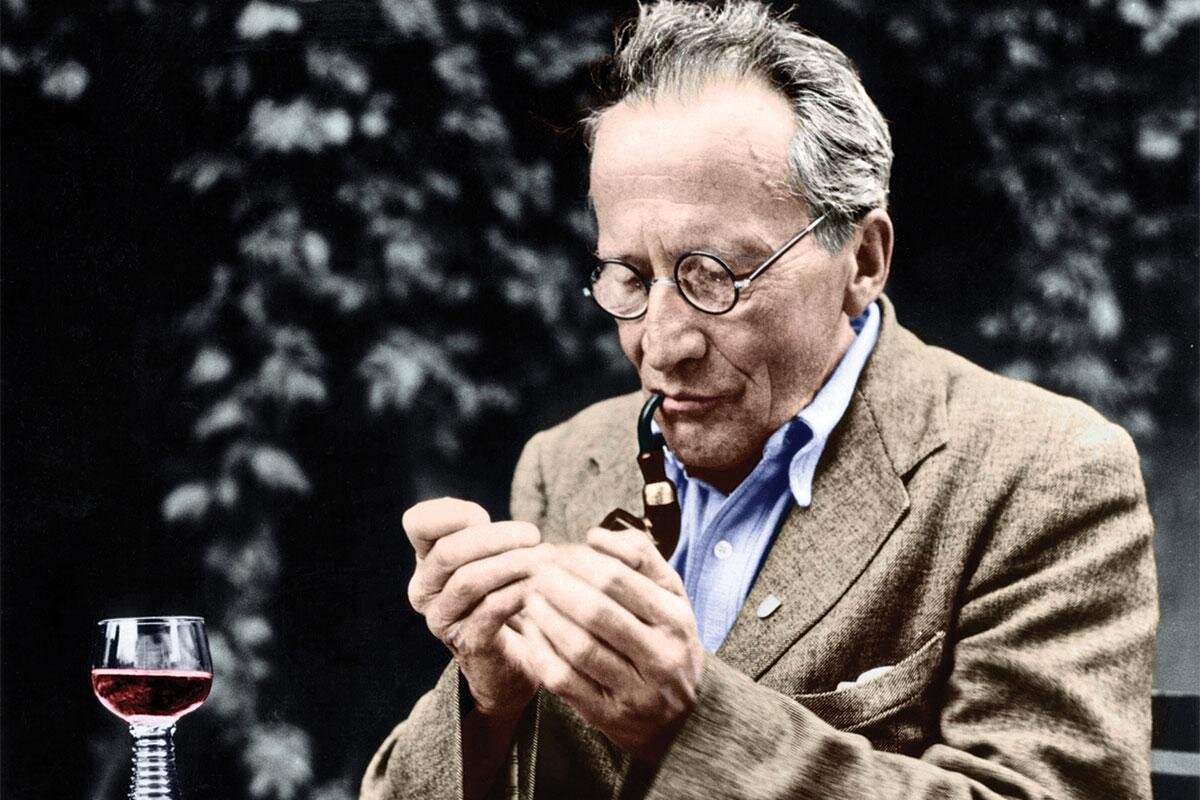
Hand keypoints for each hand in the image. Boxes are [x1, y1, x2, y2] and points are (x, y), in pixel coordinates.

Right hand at [403, 497, 542, 718]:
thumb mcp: (487, 556)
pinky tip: (541, 583)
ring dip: (513, 563)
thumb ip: (477, 531)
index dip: (450, 512)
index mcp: (426, 560)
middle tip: (533, 534)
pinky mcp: (468, 644)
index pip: (418, 523)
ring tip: (545, 556)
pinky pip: (492, 609)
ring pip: (469, 580)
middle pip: (448, 551)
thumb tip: (477, 519)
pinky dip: (520, 590)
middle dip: (495, 537)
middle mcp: (424, 590)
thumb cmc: (501, 592)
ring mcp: (442, 620)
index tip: (483, 515)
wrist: (510, 657)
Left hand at [521, 527, 703, 762]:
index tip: (559, 552)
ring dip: (546, 619)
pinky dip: (542, 653)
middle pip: (597, 612)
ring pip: (580, 648)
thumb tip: (595, 535)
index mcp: (675, 619)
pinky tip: (530, 632)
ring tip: (529, 598)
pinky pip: (566, 681)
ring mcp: (636, 691)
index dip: (580, 561)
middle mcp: (660, 656)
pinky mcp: (609, 716)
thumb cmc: (667, 641)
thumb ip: (640, 556)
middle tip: (536, 573)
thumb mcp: (670, 595)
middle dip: (558, 587)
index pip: (619, 578)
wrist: (682, 716)